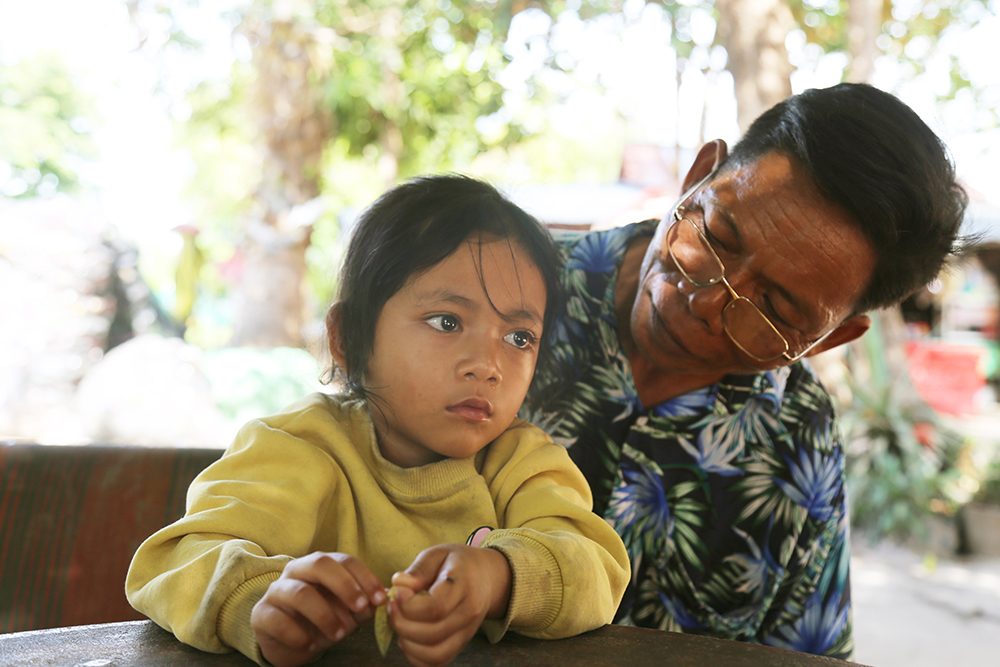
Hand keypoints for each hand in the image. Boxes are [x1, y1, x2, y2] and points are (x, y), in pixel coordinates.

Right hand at [250, 552, 385, 666]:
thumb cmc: (322, 619)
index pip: (344, 560)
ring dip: (325, 615)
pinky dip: (298, 634)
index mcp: (320, 564)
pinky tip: (311, 644)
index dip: (364, 577)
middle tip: (360, 608)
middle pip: (320, 564)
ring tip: (339, 634)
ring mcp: (276, 590)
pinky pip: (279, 620)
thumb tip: (382, 599)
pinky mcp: (261, 614)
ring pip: (300, 593)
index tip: (379, 599)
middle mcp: (296, 570)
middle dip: (344, 585)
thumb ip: (361, 603)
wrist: (290, 641)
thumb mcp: (345, 611)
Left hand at [388, 544, 511, 666]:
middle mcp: (469, 613)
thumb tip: (398, 585)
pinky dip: (416, 657)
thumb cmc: (458, 563)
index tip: (396, 592)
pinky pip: (437, 662)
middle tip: (391, 607)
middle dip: (402, 624)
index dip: (408, 605)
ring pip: (435, 654)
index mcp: (464, 586)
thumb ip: (418, 569)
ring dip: (408, 644)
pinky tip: (408, 637)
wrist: (487, 577)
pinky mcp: (461, 645)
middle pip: (432, 634)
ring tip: (399, 623)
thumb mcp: (438, 553)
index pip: (436, 607)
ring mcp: (467, 632)